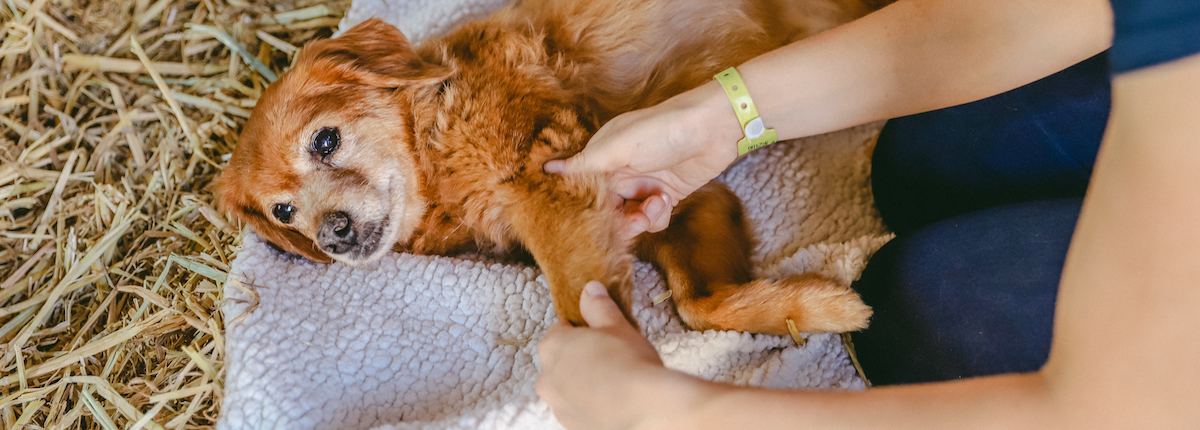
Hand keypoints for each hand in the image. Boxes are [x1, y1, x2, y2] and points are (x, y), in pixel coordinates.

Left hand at [537, 281, 712, 429]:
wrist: (646, 409)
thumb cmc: (630, 361)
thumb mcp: (617, 326)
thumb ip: (598, 307)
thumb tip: (591, 289)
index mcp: (553, 346)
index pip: (558, 331)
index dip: (580, 331)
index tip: (599, 336)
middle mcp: (546, 377)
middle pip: (558, 361)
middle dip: (576, 358)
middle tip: (607, 358)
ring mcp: (557, 405)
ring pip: (564, 388)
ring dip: (579, 384)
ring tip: (611, 383)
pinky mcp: (570, 426)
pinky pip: (574, 410)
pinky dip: (587, 405)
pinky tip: (610, 403)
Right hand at [545, 83, 742, 237]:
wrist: (714, 128)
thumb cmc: (664, 128)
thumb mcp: (619, 146)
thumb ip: (585, 164)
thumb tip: (547, 169)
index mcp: (602, 156)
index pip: (580, 188)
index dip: (582, 207)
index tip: (586, 222)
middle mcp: (619, 172)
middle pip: (604, 210)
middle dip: (614, 220)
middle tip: (629, 218)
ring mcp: (643, 185)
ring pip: (628, 218)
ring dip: (639, 219)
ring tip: (654, 204)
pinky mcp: (666, 195)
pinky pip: (652, 219)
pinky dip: (657, 217)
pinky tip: (665, 202)